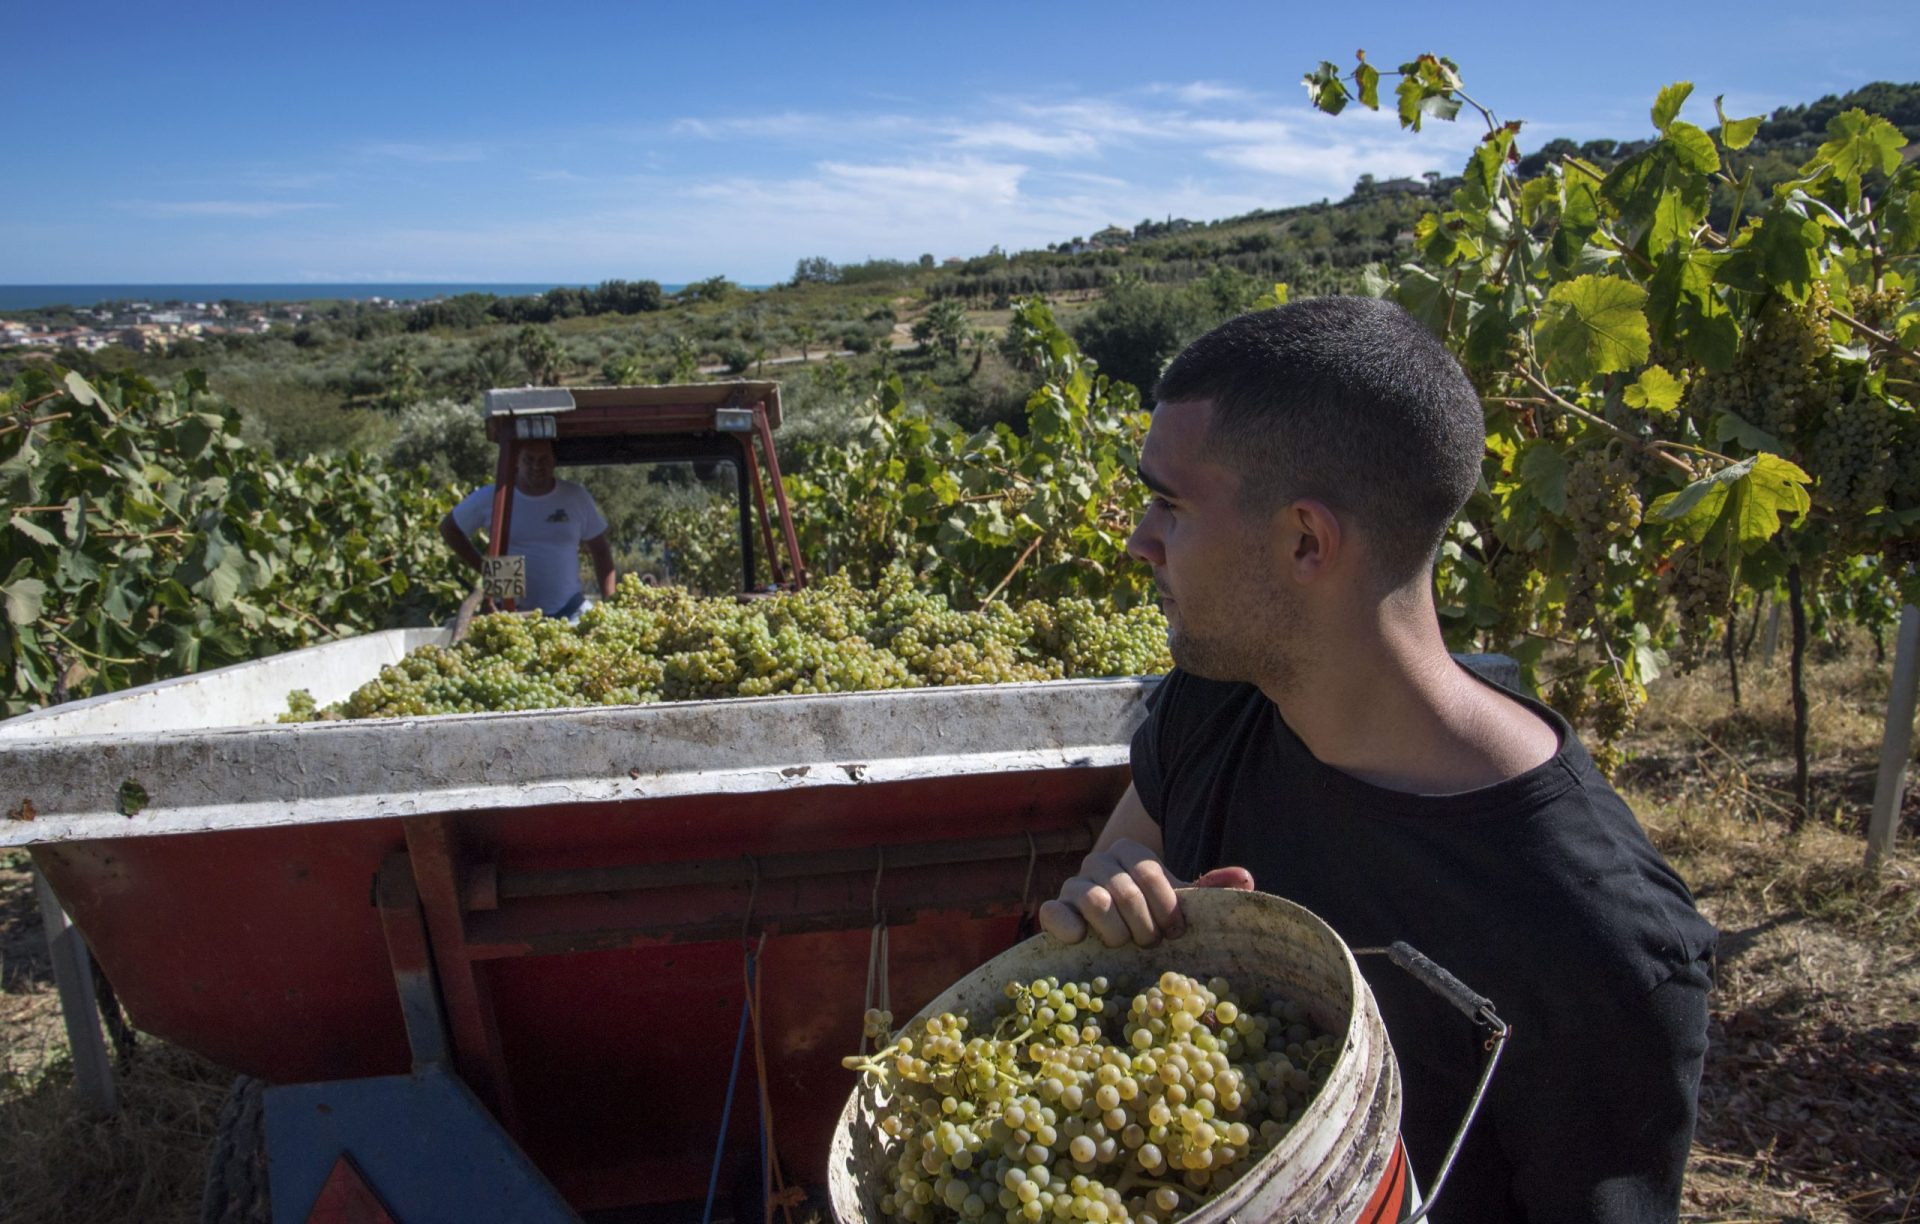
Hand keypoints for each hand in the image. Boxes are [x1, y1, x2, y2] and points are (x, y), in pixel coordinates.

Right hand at [1037, 839, 1253, 947]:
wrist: (1112, 929)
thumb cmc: (1151, 915)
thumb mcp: (1180, 902)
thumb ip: (1210, 891)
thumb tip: (1245, 879)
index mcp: (1130, 852)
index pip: (1149, 871)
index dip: (1166, 906)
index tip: (1176, 932)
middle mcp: (1098, 862)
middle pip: (1123, 890)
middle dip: (1144, 926)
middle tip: (1151, 944)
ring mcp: (1073, 885)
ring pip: (1093, 901)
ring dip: (1115, 933)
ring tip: (1123, 945)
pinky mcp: (1054, 910)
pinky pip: (1053, 912)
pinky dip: (1069, 927)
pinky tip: (1082, 941)